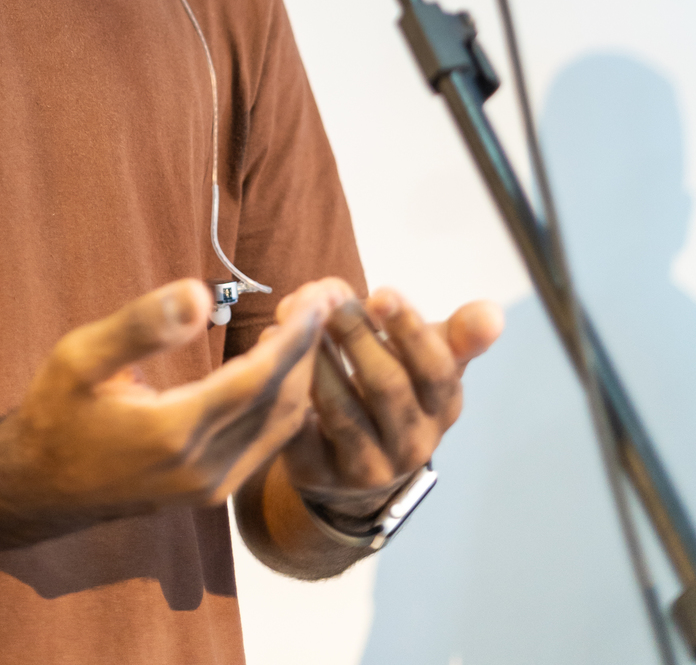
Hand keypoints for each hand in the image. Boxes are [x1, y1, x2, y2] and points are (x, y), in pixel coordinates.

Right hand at [0, 275, 351, 521]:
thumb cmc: (56, 411)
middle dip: (308, 348)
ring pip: (280, 426)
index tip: (317, 297)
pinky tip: (278, 362)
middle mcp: (203, 469)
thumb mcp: (83, 356)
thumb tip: (200, 293)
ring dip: (302, 374)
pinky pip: (267, 442)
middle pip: (281, 403)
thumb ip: (142, 326)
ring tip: (306, 322)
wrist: (36, 486)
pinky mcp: (211, 492)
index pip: (258, 380)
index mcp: (174, 433)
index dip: (295, 337)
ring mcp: (211, 487)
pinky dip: (285, 400)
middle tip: (321, 297)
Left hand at [278, 285, 502, 520]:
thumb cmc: (396, 393)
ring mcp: (364, 467)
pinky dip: (284, 387)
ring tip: (296, 314)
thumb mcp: (430, 365)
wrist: (356, 472)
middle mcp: (410, 444)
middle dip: (355, 334)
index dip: (409, 331)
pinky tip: (272, 347)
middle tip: (328, 295)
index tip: (380, 292)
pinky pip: (299, 432)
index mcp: (442, 409)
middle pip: (385, 387)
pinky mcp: (318, 475)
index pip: (436, 371)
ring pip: (340, 410)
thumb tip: (495, 314)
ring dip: (316, 356)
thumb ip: (458, 336)